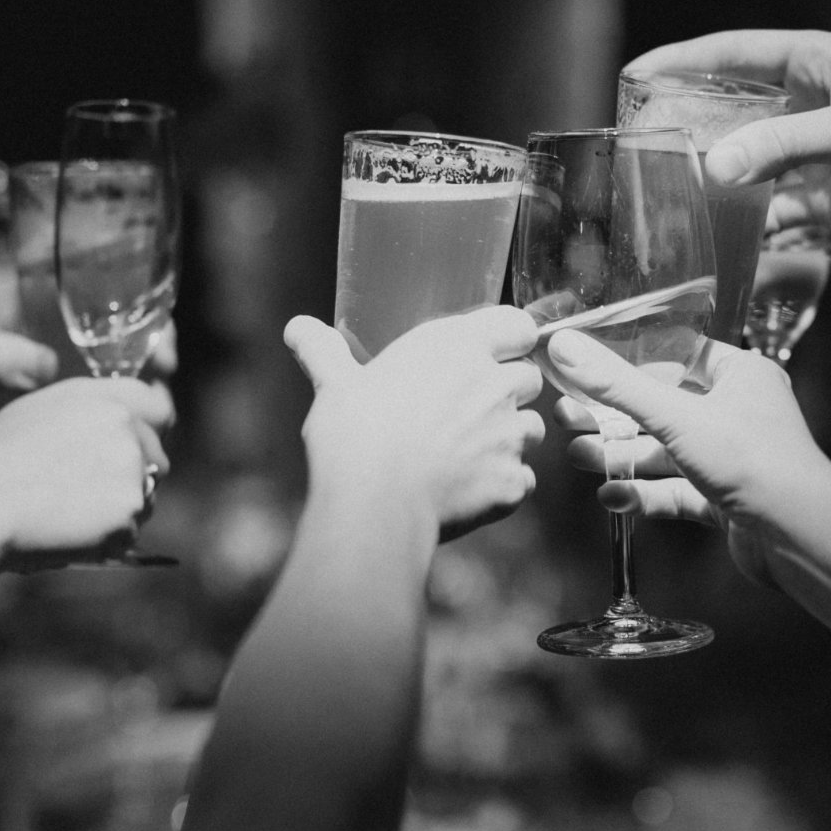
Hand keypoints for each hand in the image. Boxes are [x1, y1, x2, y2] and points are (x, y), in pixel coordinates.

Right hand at [0, 376, 173, 566]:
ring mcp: (132, 471)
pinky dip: (107, 540)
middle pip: (157, 459)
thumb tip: (110, 424)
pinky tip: (69, 534)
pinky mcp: (129, 511)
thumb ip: (85, 413)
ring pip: (145, 498)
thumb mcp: (38, 412)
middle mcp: (127, 429)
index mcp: (105, 400)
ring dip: (120, 511)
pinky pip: (129, 532)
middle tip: (93, 496)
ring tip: (69, 515)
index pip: (160, 410)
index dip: (153, 432)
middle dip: (135, 479)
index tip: (142, 450)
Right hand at [285, 308, 544, 540]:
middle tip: (470, 409)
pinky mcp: (514, 482)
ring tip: (466, 453)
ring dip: (509, 438)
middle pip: (529, 377)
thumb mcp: (334, 385)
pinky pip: (522, 479)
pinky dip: (503, 484)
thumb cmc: (354, 435)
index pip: (518, 325)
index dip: (511, 339)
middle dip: (509, 391)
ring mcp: (510, 436)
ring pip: (532, 429)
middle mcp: (495, 385)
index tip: (493, 353)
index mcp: (457, 347)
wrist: (375, 504)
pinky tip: (467, 490)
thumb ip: (324, 351)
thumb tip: (298, 327)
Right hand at [544, 329, 830, 587]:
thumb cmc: (752, 459)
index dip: (631, 361)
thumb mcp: (675, 416)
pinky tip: (611, 497)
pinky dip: (645, 493)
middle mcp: (739, 412)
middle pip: (664, 409)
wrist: (799, 534)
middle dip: (615, 417)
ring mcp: (733, 459)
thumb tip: (563, 346)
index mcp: (740, 375)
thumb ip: (616, 385)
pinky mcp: (727, 499)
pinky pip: (678, 491)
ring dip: (624, 456)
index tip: (587, 365)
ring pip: (667, 453)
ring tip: (578, 456)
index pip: (678, 356)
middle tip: (567, 416)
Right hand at [625, 30, 830, 290]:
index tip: (635, 75)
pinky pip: (774, 210)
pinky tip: (720, 240)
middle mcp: (818, 104)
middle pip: (735, 107)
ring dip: (716, 180)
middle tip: (637, 142)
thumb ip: (784, 145)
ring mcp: (823, 156)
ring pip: (750, 162)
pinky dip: (749, 224)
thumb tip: (714, 165)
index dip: (685, 61)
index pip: (739, 52)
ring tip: (664, 195)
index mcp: (826, 63)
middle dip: (689, 125)